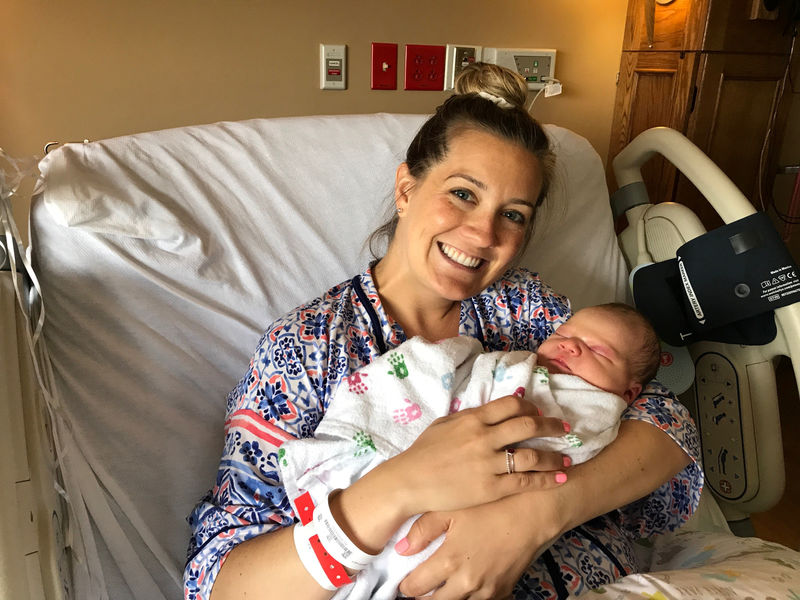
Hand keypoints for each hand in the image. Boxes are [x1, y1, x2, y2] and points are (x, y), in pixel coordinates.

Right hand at [387, 394, 568, 515]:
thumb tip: (489, 412)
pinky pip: (524, 482)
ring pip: (531, 455)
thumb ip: (469, 417)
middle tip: (565, 430)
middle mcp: (484, 437)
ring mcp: (488, 463)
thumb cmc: (423, 453)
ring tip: (567, 458)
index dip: (531, 408)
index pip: (512, 405)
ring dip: (554, 456)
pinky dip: (545, 479)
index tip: (540, 413)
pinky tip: (559, 478)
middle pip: (528, 425)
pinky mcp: (490, 488)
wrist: (409, 481)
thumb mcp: (444, 425)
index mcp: (473, 419)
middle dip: (551, 426)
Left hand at [396, 492, 563, 599]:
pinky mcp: (502, 590)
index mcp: (450, 562)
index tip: (403, 580)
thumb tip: (401, 549)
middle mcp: (466, 582)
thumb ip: (423, 529)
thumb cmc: (490, 506)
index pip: (416, 587)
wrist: (532, 513)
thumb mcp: (452, 509)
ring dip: (446, 598)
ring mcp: (486, 590)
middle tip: (418, 587)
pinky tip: (464, 584)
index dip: (405, 585)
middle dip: (423, 597)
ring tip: (439, 586)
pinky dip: (468, 597)